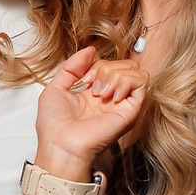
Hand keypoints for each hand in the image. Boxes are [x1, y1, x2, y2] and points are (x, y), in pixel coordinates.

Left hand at [33, 46, 147, 180]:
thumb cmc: (54, 125)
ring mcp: (123, 104)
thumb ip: (71, 67)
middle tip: (93, 87)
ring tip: (101, 94)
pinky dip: (125, 81)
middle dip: (106, 67)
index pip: (109, 65)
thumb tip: (90, 50)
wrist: (60, 144)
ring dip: (114, 75)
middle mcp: (112, 98)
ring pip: (134, 70)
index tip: (85, 79)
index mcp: (95, 94)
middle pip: (124, 65)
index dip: (97, 65)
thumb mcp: (55, 88)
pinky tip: (111, 95)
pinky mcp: (131, 111)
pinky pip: (141, 82)